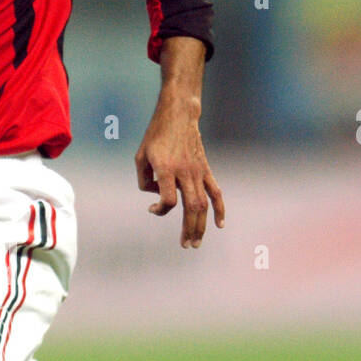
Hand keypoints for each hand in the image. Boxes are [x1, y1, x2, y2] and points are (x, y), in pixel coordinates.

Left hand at [135, 108, 224, 248]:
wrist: (179, 115)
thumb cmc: (156, 135)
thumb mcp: (140, 156)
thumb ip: (144, 180)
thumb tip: (156, 195)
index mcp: (166, 168)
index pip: (168, 200)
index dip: (160, 209)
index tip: (152, 208)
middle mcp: (184, 172)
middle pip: (191, 207)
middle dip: (189, 229)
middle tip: (186, 245)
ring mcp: (198, 171)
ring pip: (203, 204)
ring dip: (201, 225)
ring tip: (197, 243)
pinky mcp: (206, 169)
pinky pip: (216, 192)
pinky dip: (219, 209)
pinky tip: (219, 225)